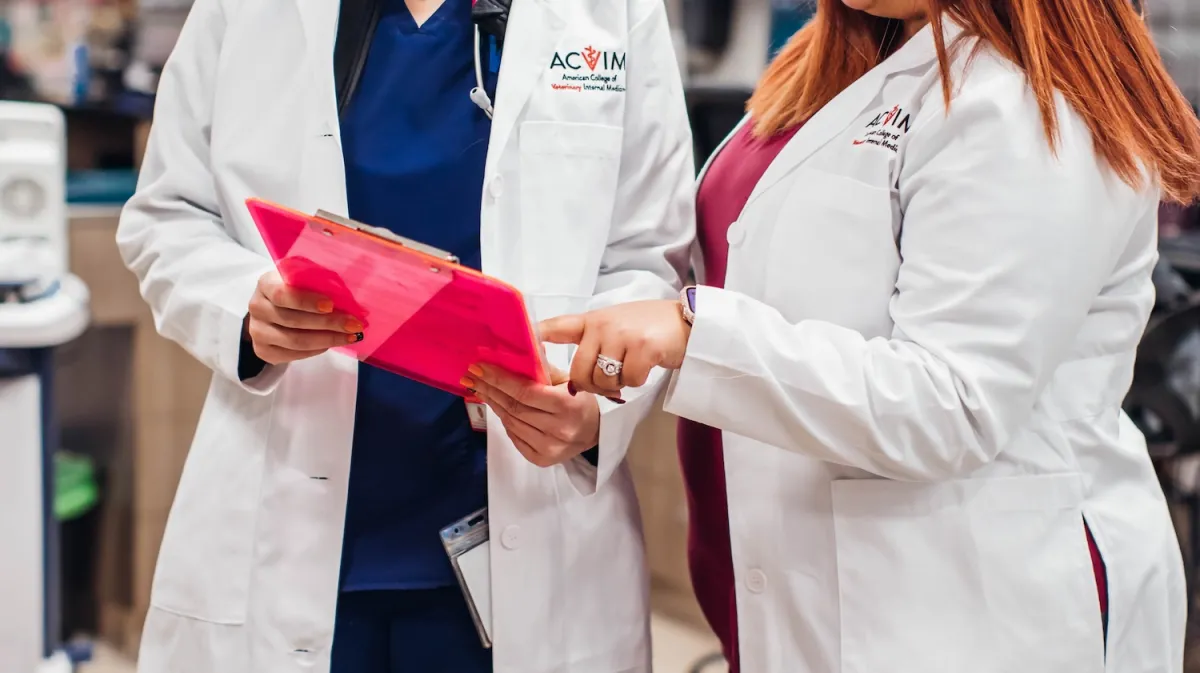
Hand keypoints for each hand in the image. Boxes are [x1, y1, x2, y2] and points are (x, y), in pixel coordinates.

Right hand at [246, 271, 363, 364]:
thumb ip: (319, 282)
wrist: (273, 306)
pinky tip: (332, 343)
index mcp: (266, 283)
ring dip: (327, 339)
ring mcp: (257, 331)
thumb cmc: (296, 287)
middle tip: (354, 325)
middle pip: (292, 320)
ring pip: (295, 341)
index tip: (330, 305)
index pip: (283, 294)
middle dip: (328, 324)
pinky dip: (317, 350)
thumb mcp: (304, 277)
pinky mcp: (263, 351)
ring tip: (351, 336)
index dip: (307, 301)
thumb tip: (348, 299)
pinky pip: (293, 354)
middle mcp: (257, 307)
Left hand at [462, 364, 599, 467]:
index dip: (499, 379)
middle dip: (489, 389)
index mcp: (567, 405)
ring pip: (510, 422)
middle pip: (514, 408)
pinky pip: (514, 437)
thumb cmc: (579, 400)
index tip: (479, 367)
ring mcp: (549, 448)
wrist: (595, 432)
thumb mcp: (567, 378)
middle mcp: (558, 430)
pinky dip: (504, 420)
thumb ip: (542, 366)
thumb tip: (518, 346)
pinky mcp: (541, 460)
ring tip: (480, 388)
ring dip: (493, 403)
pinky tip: (497, 407)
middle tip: (471, 376)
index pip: (524, 392)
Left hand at [538, 299, 689, 395]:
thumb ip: (587, 343)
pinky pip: (628, 381)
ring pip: (602, 381)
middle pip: (578, 373)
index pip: (554, 327)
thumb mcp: (612, 326)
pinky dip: (636, 382)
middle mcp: (602, 325)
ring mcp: (622, 335)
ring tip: (627, 371)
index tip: (512, 352)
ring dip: (614, 385)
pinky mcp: (643, 348)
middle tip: (605, 384)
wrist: (686, 322)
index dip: (532, 340)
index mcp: (591, 320)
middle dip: (590, 387)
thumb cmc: (646, 328)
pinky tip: (644, 368)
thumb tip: (568, 381)